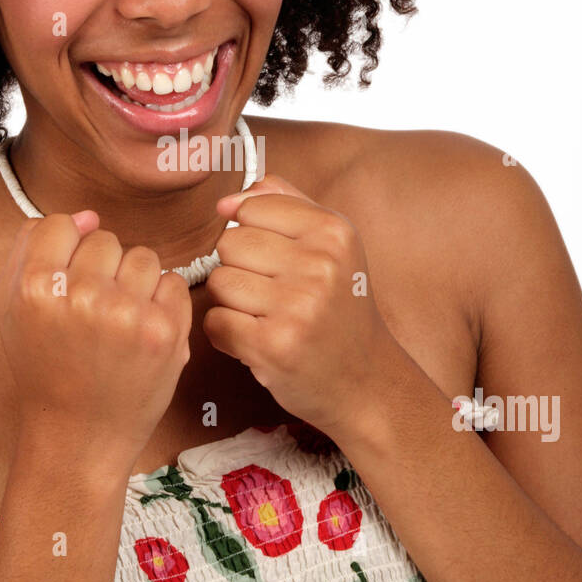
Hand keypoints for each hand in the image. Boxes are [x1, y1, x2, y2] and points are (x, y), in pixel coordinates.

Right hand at [0, 211, 192, 472]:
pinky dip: (162, 304)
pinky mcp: (164, 331)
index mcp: (35, 287)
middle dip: (102, 269)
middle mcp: (81, 295)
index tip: (66, 285)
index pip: (60, 224)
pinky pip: (173, 281)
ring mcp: (126, 313)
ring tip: (118, 324)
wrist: (78, 436)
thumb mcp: (9, 307)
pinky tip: (142, 334)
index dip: (65, 252)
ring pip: (143, 256)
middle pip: (104, 238)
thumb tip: (87, 215)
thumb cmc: (43, 369)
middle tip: (92, 315)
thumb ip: (32, 247)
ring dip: (135, 283)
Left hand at [203, 174, 396, 437]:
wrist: (365, 379)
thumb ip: (283, 203)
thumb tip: (226, 202)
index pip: (250, 209)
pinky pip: (216, 321)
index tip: (279, 260)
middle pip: (229, 244)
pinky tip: (258, 341)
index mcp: (334, 231)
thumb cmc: (339, 307)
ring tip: (267, 318)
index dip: (253, 235)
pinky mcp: (273, 346)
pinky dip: (228, 335)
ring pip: (219, 282)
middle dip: (240, 269)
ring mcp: (298, 307)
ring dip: (233, 304)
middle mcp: (320, 265)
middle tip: (273, 295)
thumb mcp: (331, 243)